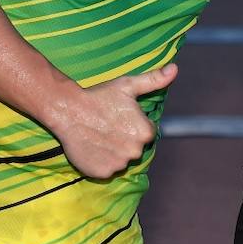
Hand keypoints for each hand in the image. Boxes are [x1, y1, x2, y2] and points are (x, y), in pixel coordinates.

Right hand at [47, 64, 177, 178]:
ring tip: (100, 136)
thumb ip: (154, 80)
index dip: (133, 126)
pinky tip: (93, 148)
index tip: (120, 119)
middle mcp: (135, 152)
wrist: (67, 110)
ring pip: (121, 160)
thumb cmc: (99, 96)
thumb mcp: (129, 85)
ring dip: (114, 152)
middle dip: (125, 139)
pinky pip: (107, 170)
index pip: (146, 134)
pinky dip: (101, 162)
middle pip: (135, 148)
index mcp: (146, 133)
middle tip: (108, 127)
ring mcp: (118, 164)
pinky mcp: (101, 173)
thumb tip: (174, 69)